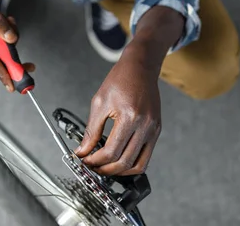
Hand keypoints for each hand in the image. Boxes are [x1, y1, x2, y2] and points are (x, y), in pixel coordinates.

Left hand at [74, 46, 161, 175]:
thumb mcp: (99, 103)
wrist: (140, 68)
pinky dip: (132, 164)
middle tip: (92, 167)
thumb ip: (91, 130)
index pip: (111, 151)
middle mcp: (145, 125)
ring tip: (105, 167)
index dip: (95, 160)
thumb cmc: (120, 80)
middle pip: (124, 162)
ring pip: (138, 165)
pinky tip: (119, 160)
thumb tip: (82, 150)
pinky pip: (146, 156)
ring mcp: (153, 129)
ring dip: (119, 171)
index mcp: (129, 117)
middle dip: (105, 169)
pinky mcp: (157, 131)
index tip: (85, 160)